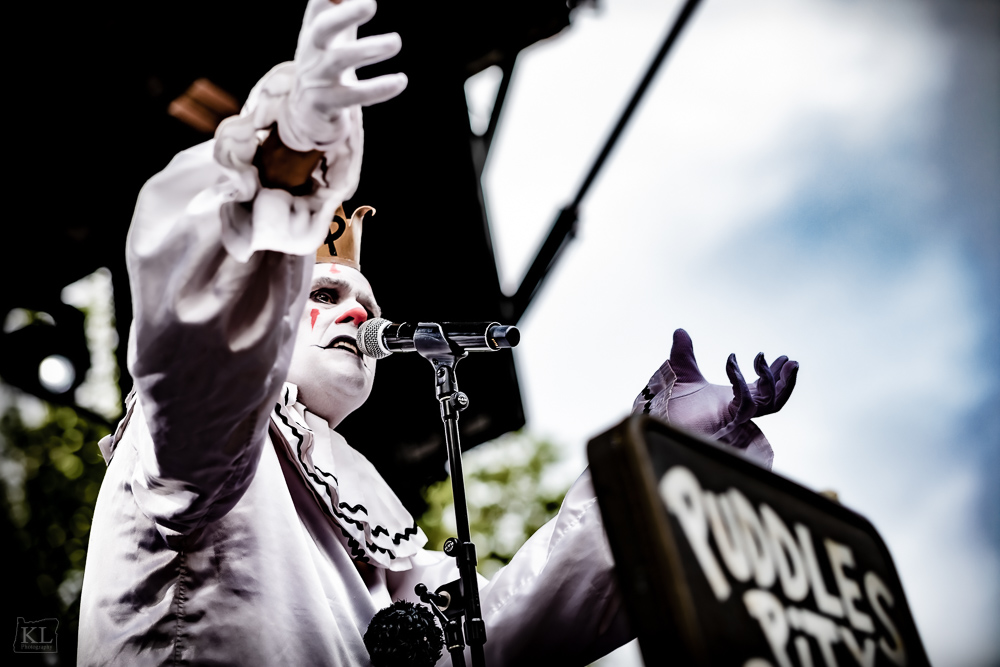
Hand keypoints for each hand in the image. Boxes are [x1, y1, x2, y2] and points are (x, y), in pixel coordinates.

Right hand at [279, 0, 406, 151]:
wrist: (306, 113)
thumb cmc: (327, 65)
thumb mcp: (333, 37)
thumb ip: (345, 11)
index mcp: (314, 31)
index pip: (318, 5)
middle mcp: (312, 51)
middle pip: (323, 28)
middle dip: (346, 14)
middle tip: (370, 3)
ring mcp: (317, 77)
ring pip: (340, 60)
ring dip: (369, 49)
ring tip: (396, 42)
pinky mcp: (326, 103)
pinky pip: (354, 96)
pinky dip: (378, 88)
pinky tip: (400, 80)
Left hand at [632, 329, 798, 467]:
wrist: (658, 422)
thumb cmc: (669, 407)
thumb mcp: (681, 373)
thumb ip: (684, 354)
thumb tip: (680, 331)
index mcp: (733, 400)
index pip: (761, 388)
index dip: (773, 373)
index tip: (780, 356)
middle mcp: (738, 411)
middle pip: (774, 399)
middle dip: (786, 381)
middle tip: (792, 361)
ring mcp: (734, 418)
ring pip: (769, 404)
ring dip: (774, 381)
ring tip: (776, 360)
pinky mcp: (727, 423)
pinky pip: (745, 402)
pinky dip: (741, 380)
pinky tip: (731, 361)